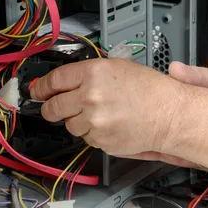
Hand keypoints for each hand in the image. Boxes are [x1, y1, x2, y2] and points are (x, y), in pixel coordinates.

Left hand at [30, 58, 180, 155]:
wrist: (170, 114)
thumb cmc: (151, 90)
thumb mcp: (118, 68)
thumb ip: (88, 75)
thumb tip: (65, 83)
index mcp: (93, 73)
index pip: (54, 81)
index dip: (41, 88)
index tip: (37, 92)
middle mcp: (90, 96)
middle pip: (54, 107)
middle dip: (50, 109)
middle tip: (52, 109)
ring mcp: (94, 121)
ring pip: (70, 125)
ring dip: (78, 122)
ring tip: (100, 116)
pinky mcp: (101, 140)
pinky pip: (87, 138)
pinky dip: (94, 134)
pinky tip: (111, 125)